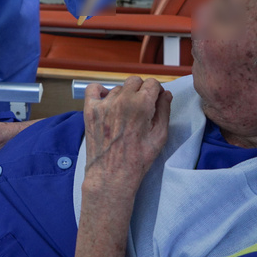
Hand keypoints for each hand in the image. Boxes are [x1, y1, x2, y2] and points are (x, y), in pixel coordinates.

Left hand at [82, 77, 171, 195]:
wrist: (112, 175)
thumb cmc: (138, 159)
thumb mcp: (160, 136)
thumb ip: (164, 111)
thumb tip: (166, 94)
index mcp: (141, 104)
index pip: (152, 83)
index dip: (156, 91)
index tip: (155, 100)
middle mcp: (121, 100)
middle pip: (135, 81)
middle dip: (141, 91)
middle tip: (141, 107)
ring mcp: (104, 104)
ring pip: (118, 88)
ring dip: (123, 96)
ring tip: (124, 114)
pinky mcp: (90, 110)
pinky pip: (94, 89)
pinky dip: (101, 91)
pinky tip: (107, 101)